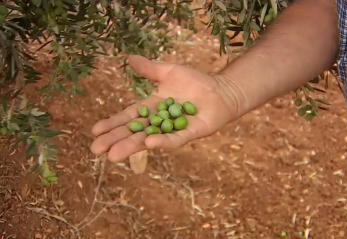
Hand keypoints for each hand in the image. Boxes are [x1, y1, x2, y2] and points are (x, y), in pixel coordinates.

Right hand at [90, 55, 238, 161]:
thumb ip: (150, 69)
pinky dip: (163, 141)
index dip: (112, 124)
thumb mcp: (169, 72)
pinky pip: (175, 138)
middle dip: (116, 140)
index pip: (128, 117)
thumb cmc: (195, 82)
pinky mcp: (190, 133)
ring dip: (132, 146)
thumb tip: (129, 58)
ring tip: (114, 155)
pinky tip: (149, 144)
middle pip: (134, 132)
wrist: (221, 91)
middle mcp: (159, 121)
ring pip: (150, 139)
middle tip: (97, 150)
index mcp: (152, 107)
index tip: (94, 131)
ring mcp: (174, 129)